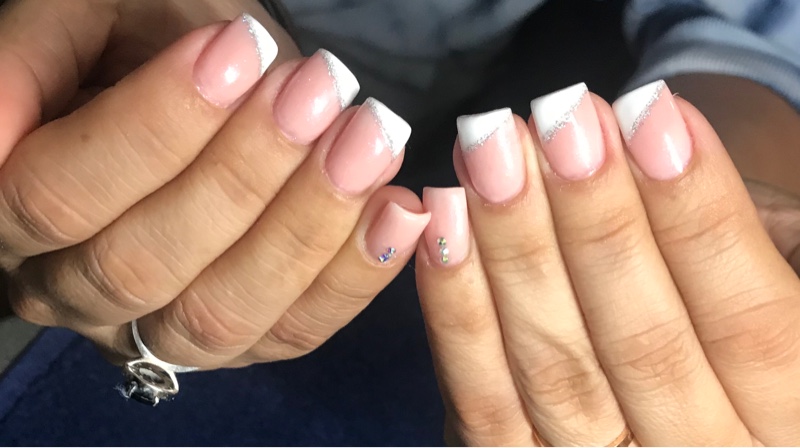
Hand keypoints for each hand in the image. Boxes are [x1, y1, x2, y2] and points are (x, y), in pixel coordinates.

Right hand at [2, 0, 427, 369]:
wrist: (200, 98)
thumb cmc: (137, 52)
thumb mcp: (84, 26)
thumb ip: (32, 61)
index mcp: (18, 215)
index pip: (61, 194)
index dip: (152, 127)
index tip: (236, 49)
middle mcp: (78, 293)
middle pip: (147, 262)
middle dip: (245, 172)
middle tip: (320, 90)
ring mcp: (162, 331)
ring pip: (224, 311)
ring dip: (307, 224)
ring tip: (367, 139)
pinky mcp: (242, 343)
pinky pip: (296, 331)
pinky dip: (356, 273)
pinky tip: (399, 209)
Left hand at [416, 81, 799, 444]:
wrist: (682, 360)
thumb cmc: (732, 290)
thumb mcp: (780, 262)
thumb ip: (755, 242)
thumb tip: (689, 150)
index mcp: (789, 416)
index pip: (750, 323)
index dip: (699, 216)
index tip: (650, 114)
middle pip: (644, 347)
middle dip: (597, 224)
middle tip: (559, 123)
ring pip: (556, 370)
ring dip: (516, 250)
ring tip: (492, 153)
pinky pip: (484, 399)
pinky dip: (459, 308)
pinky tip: (446, 221)